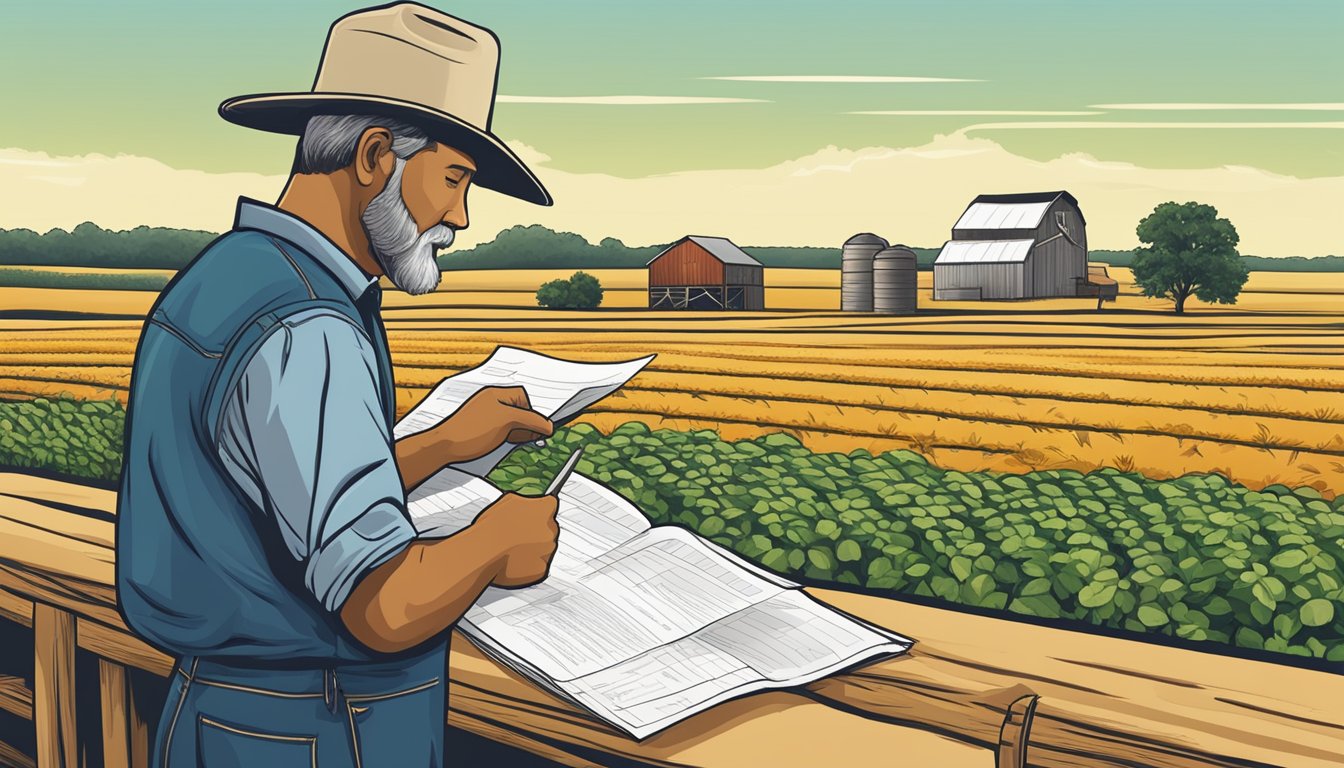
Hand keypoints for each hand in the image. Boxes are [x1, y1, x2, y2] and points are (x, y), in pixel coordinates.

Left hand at [431, 385, 552, 463]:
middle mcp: (490, 403)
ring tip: (519, 443)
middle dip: (527, 424)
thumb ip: (531, 421)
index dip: (532, 411)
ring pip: (510, 424)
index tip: (538, 427)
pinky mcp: (479, 431)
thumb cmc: (472, 430)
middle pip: (518, 410)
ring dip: (517, 433)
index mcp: (496, 394)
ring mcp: (484, 417)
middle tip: (533, 438)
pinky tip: (505, 447)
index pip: (522, 397)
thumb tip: (549, 426)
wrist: (443, 447)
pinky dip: (506, 439)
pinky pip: (500, 432)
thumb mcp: (507, 422)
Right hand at [474, 493, 560, 587]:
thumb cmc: (492, 528)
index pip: (550, 504)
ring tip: (513, 548)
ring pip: (544, 548)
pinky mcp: (541, 569)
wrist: (485, 553)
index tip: (534, 513)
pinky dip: (529, 565)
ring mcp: (547, 550)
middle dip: (536, 531)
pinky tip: (514, 561)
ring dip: (534, 548)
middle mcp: (550, 530)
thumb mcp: (507, 501)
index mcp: (543, 510)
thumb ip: (523, 501)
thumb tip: (526, 503)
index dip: (540, 509)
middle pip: (548, 528)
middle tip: (517, 534)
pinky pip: (538, 565)